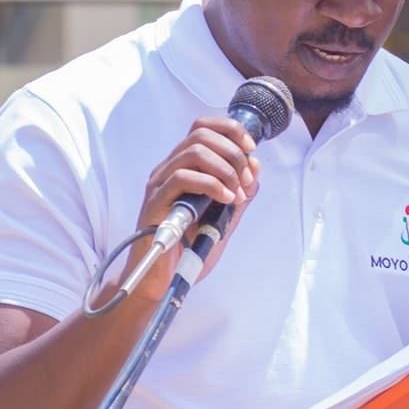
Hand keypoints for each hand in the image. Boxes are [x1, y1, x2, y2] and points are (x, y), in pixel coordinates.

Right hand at [122, 116, 259, 303]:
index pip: (202, 127)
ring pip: (193, 152)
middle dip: (233, 153)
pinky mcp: (154, 203)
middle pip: (200, 135)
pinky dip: (211, 185)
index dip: (230, 130)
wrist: (162, 281)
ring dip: (226, 169)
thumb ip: (239, 192)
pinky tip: (225, 199)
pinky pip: (182, 178)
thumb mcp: (224, 217)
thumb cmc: (190, 248)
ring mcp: (158, 184)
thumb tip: (255, 164)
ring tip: (237, 193)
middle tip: (246, 180)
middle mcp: (167, 169)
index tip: (250, 149)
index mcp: (182, 167)